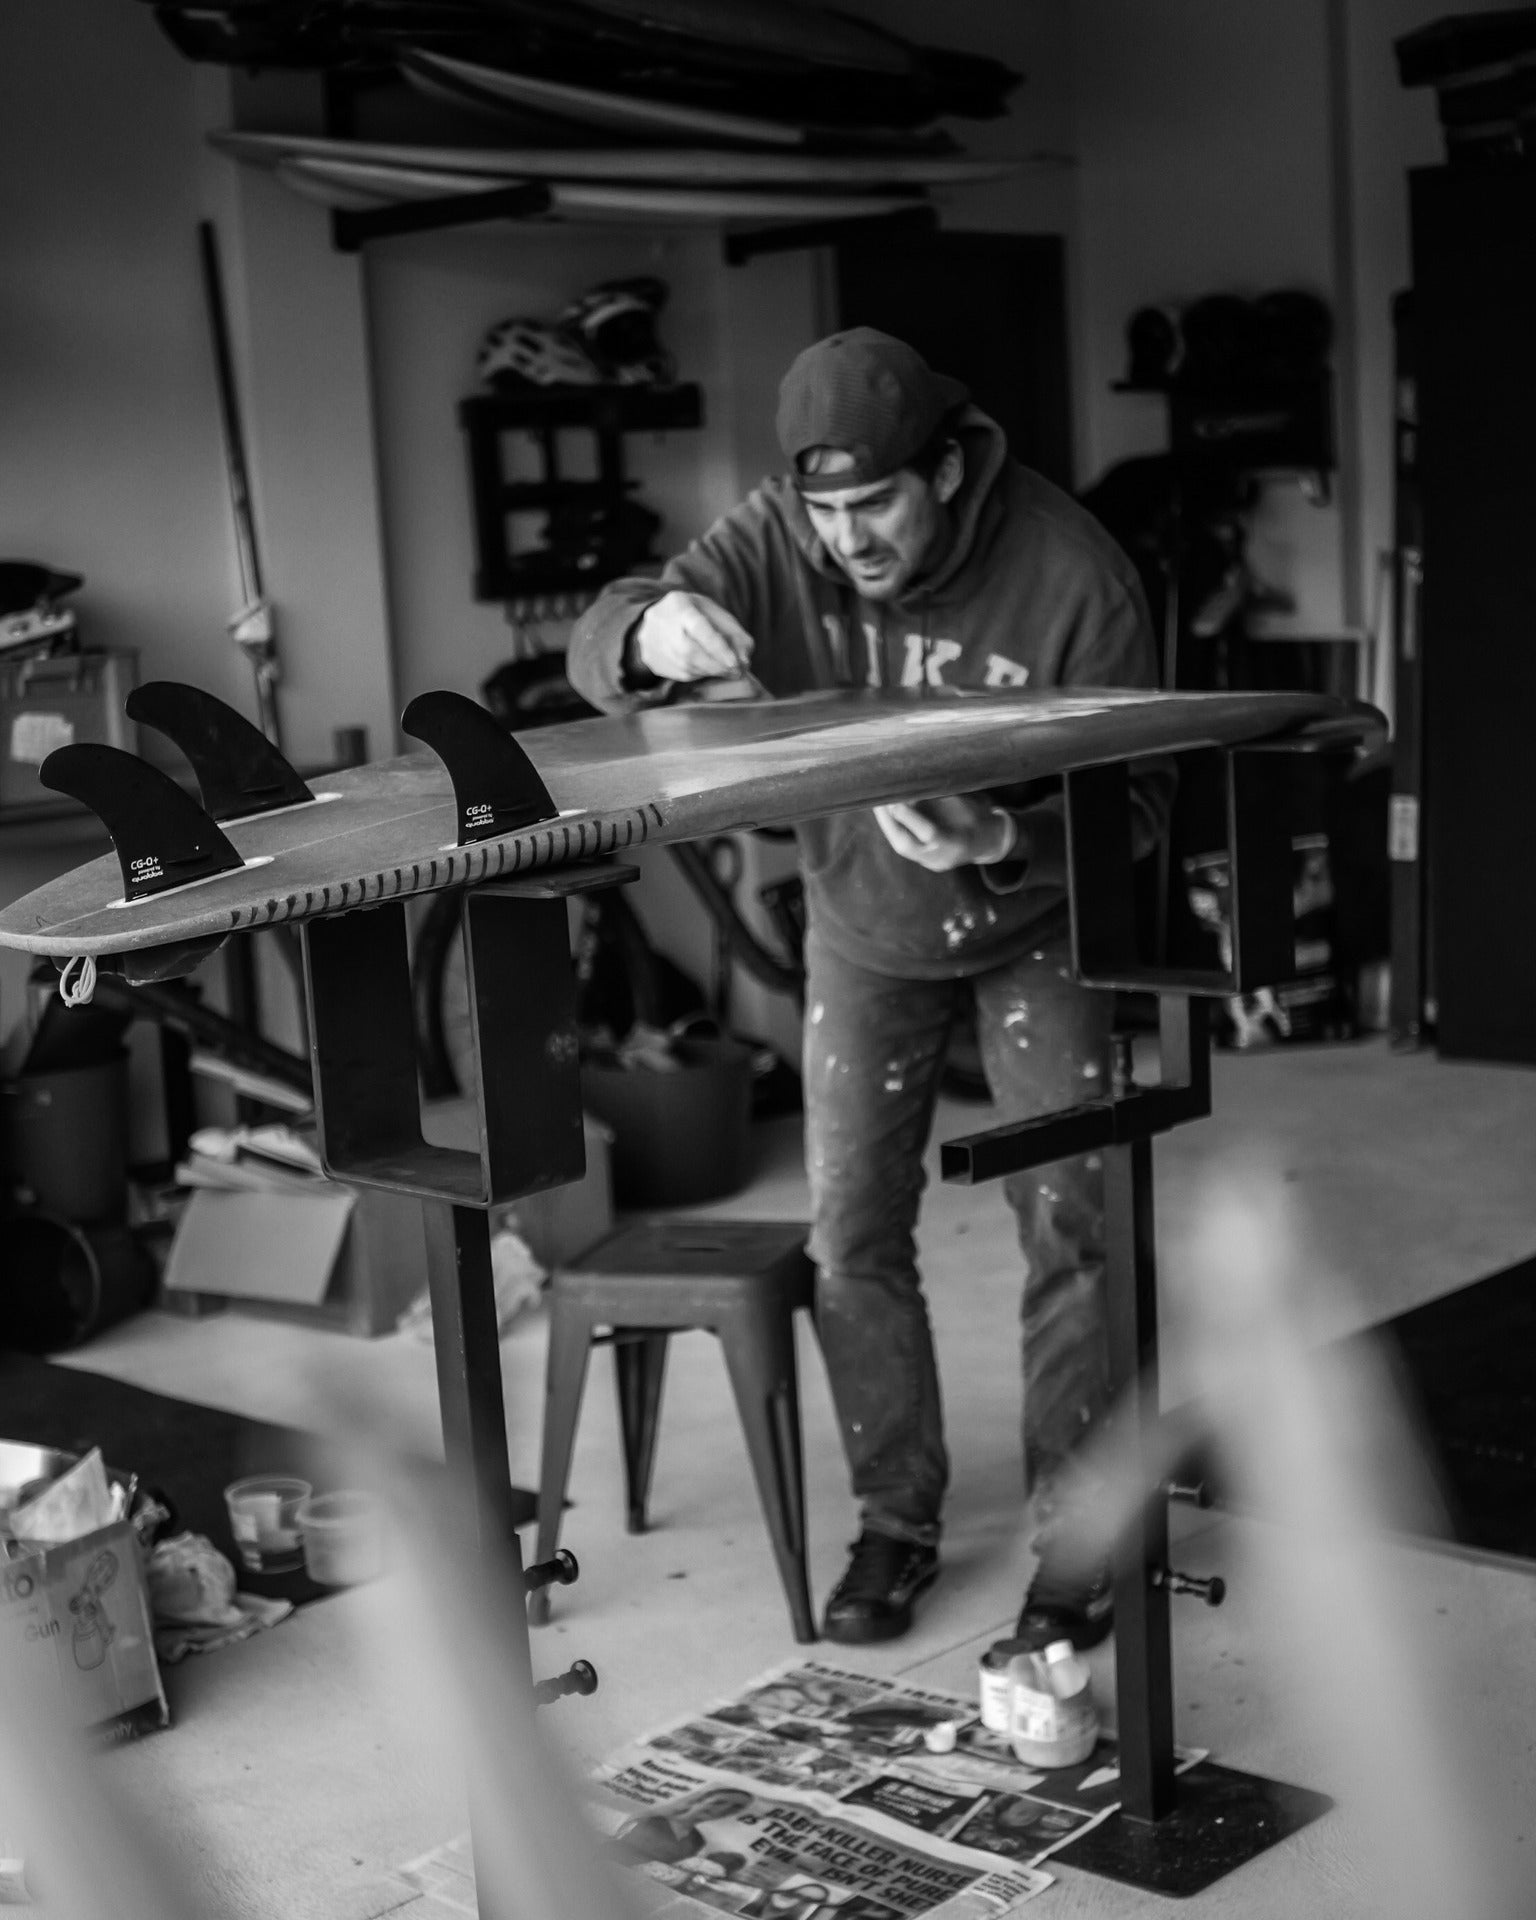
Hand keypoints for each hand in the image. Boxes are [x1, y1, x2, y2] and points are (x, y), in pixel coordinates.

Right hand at [634, 590, 755, 683]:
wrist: (649, 621)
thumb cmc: (690, 614)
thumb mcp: (712, 612)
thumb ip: (733, 632)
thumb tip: (745, 660)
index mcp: (679, 607)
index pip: (699, 629)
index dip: (718, 648)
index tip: (735, 663)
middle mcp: (663, 627)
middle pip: (691, 652)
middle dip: (717, 665)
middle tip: (736, 671)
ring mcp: (656, 646)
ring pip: (687, 667)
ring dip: (711, 671)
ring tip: (727, 670)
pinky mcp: (654, 663)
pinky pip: (682, 674)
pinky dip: (700, 674)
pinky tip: (709, 670)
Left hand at [872, 796, 1019, 871]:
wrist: (990, 841)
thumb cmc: (980, 816)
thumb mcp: (967, 803)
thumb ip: (942, 797)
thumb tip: (915, 778)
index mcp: (957, 842)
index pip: (928, 832)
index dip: (909, 816)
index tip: (893, 798)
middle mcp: (941, 857)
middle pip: (906, 844)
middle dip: (887, 821)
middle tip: (876, 800)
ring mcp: (931, 862)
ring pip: (902, 846)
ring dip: (886, 824)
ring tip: (877, 804)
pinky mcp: (924, 861)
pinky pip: (904, 846)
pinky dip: (894, 829)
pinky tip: (885, 814)